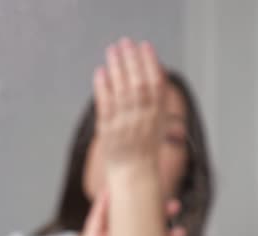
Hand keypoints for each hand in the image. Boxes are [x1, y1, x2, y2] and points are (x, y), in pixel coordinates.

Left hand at [93, 38, 165, 168]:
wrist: (133, 172)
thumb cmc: (145, 145)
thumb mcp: (158, 120)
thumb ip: (156, 98)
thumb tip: (156, 70)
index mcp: (157, 115)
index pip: (156, 84)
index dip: (151, 63)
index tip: (145, 45)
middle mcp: (142, 118)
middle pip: (137, 84)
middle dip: (131, 60)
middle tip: (124, 42)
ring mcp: (124, 124)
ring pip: (120, 91)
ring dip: (116, 68)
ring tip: (112, 50)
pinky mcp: (108, 130)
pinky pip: (105, 105)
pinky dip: (102, 87)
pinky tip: (100, 71)